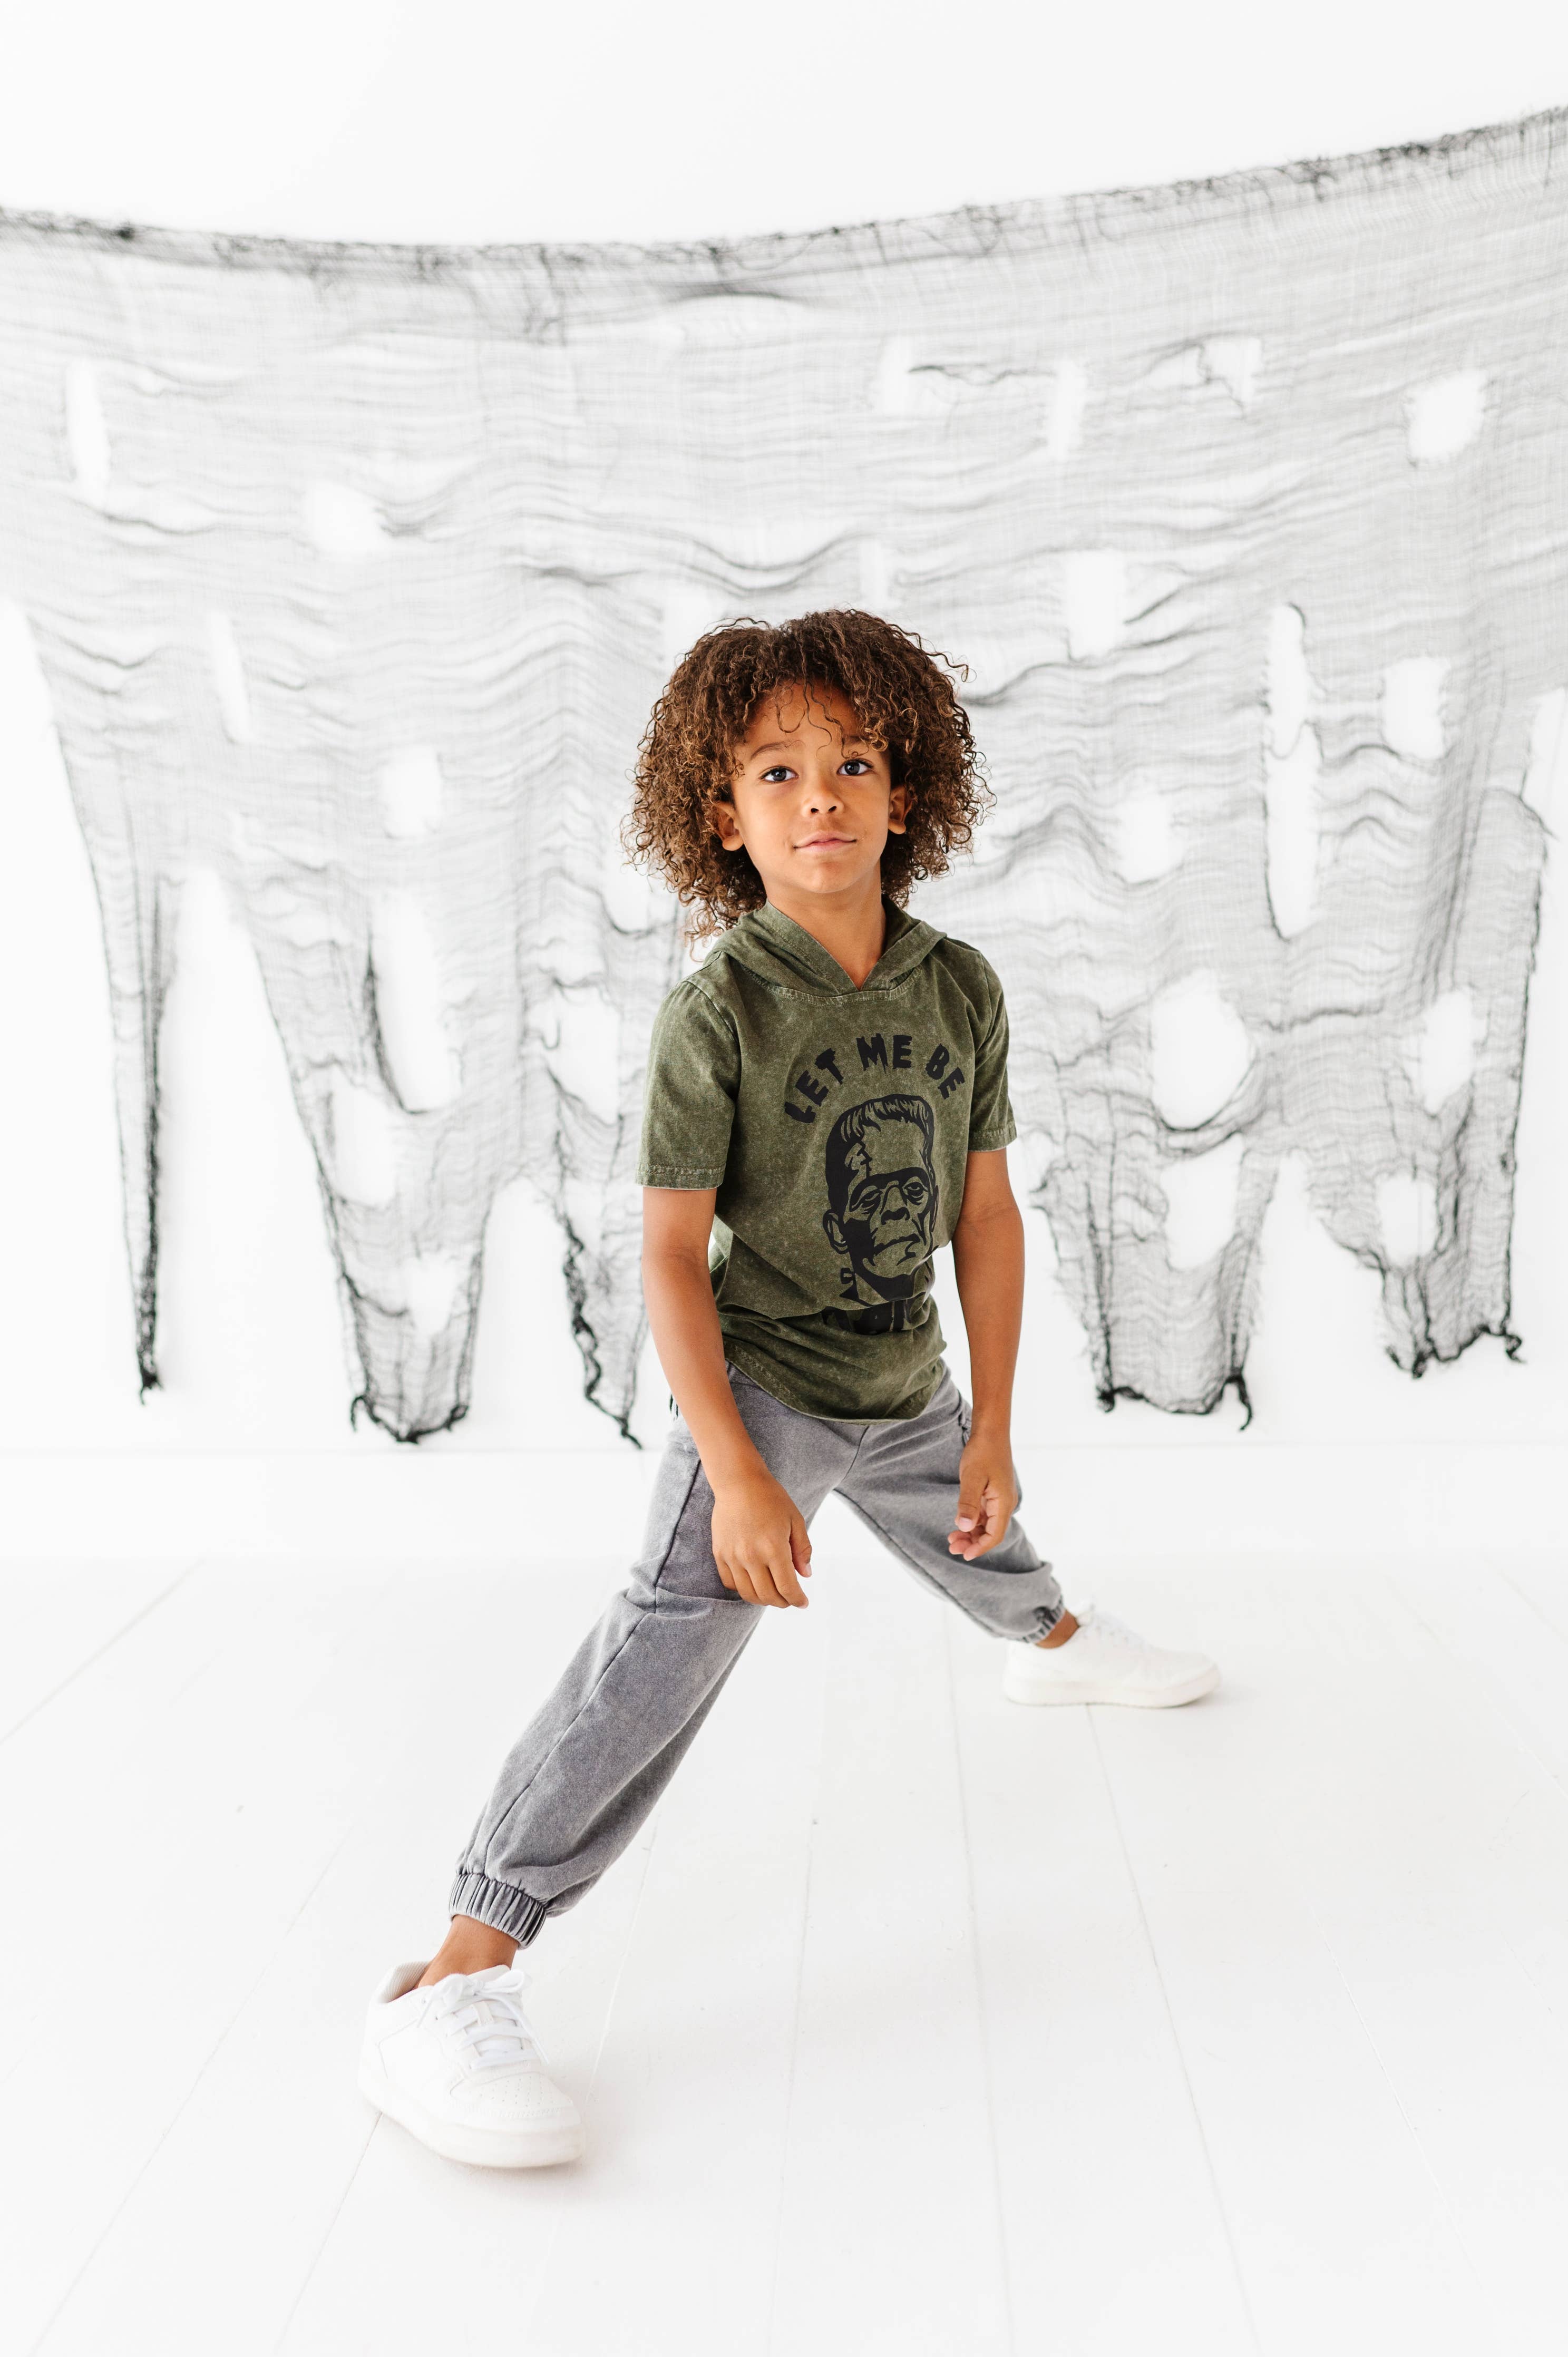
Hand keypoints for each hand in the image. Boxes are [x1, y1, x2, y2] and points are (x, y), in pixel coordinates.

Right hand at [710, 1467, 812, 1607]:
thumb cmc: (770, 1498)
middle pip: (767, 1596)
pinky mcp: (720, 1553)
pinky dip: (744, 1588)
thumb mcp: (795, 1520)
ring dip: (763, 1599)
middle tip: (790, 1599)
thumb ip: (802, 1549)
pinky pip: (730, 1582)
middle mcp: (752, 1556)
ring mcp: (733, 1556)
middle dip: (782, 1602)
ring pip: (747, 1593)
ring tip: (773, 1593)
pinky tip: (754, 1581)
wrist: (738, 1482)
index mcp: (774, 1548)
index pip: (787, 1588)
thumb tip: (806, 1575)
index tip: (803, 1603)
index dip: (797, 1600)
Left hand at [948, 1428, 1018, 1559]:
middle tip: (951, 1547)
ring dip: (971, 1534)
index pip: (994, 1535)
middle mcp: (1004, 1504)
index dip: (980, 1547)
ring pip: (987, 1525)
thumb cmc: (983, 1452)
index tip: (964, 1554)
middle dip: (972, 1543)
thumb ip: (968, 1503)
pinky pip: (985, 1515)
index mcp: (1003, 1503)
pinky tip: (959, 1525)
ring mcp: (999, 1499)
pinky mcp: (993, 1494)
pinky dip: (973, 1522)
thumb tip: (963, 1526)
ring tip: (952, 1539)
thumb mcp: (972, 1477)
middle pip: (991, 1532)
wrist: (991, 1432)